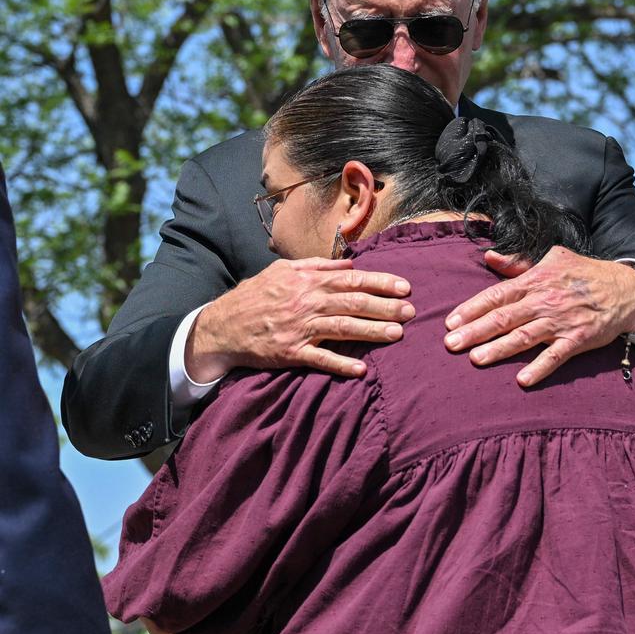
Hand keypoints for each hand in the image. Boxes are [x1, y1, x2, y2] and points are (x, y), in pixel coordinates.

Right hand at [186, 257, 414, 380]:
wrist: (223, 325)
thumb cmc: (257, 295)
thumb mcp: (284, 271)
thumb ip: (318, 266)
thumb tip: (349, 263)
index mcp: (308, 281)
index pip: (353, 279)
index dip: (381, 283)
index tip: (405, 287)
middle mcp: (308, 302)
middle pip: (354, 303)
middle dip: (386, 307)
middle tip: (411, 312)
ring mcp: (300, 328)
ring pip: (343, 328)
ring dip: (373, 331)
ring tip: (397, 335)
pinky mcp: (291, 352)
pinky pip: (320, 359)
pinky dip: (341, 364)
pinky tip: (361, 370)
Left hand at [443, 247, 634, 386]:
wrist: (625, 289)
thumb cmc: (584, 274)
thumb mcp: (552, 259)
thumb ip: (519, 263)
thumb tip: (490, 257)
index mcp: (536, 281)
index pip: (497, 294)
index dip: (473, 308)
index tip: (451, 322)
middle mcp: (545, 301)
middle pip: (504, 317)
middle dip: (475, 331)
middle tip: (451, 345)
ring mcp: (561, 322)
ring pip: (524, 337)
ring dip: (499, 349)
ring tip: (476, 359)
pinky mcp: (578, 340)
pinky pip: (556, 356)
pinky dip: (540, 368)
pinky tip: (522, 380)